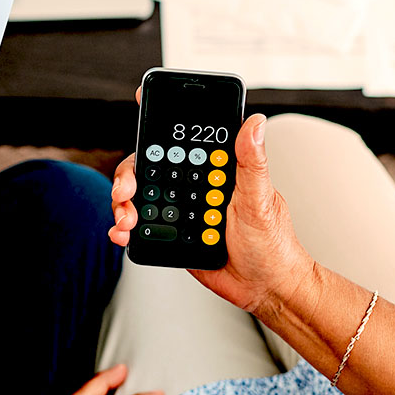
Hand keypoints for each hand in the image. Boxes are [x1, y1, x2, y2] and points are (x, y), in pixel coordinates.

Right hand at [108, 90, 312, 312]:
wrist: (264, 288)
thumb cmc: (272, 244)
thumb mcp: (261, 200)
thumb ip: (252, 162)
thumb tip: (254, 123)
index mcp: (216, 170)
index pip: (184, 140)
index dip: (161, 123)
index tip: (143, 106)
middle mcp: (195, 186)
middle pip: (151, 167)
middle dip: (130, 175)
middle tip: (126, 190)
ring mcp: (182, 210)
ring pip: (142, 196)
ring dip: (124, 203)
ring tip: (125, 219)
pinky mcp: (172, 236)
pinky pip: (142, 226)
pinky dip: (125, 227)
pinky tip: (122, 232)